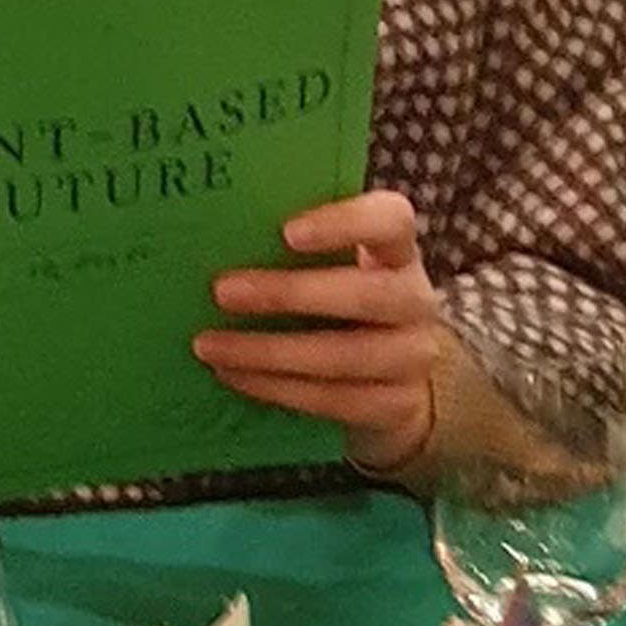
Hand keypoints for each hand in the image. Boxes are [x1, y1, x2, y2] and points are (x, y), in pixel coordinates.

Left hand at [198, 190, 444, 472]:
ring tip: (210, 346)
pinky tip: (233, 375)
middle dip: (289, 295)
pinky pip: (333, 400)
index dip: (345, 224)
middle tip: (222, 291)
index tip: (287, 231)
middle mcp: (416, 299)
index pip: (390, 220)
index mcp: (397, 250)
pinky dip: (275, 389)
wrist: (391, 371)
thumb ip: (294, 247)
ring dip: (268, 353)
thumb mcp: (334, 263)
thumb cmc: (341, 299)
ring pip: (343, 357)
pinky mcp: (397, 405)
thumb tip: (217, 234)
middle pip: (366, 294)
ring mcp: (412, 356)